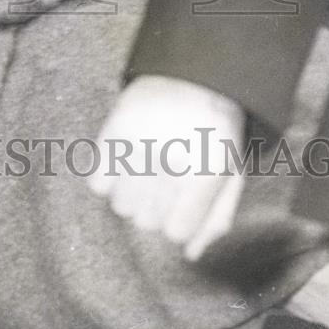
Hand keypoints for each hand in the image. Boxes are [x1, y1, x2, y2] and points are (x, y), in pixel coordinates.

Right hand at [88, 75, 245, 258]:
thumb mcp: (230, 172)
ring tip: (145, 173)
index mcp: (203, 172)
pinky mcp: (114, 130)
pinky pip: (98, 183)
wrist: (193, 74)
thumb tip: (190, 254)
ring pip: (121, 207)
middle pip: (147, 223)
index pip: (176, 232)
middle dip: (157, 209)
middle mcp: (169, 162)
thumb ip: (215, 218)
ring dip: (132, 196)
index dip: (179, 221)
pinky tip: (124, 164)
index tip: (183, 204)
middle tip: (165, 184)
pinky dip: (108, 180)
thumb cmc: (214, 130)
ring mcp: (138, 146)